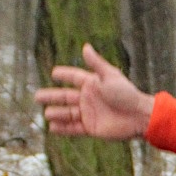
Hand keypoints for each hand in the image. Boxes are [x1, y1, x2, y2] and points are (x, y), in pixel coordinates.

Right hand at [35, 44, 154, 141]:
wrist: (139, 117)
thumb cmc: (127, 94)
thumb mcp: (110, 76)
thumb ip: (96, 64)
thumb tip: (85, 46)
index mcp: (92, 84)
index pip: (74, 77)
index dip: (64, 75)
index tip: (54, 73)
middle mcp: (89, 98)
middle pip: (65, 97)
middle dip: (51, 97)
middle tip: (36, 96)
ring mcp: (89, 113)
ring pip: (68, 113)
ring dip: (56, 113)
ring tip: (46, 113)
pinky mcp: (92, 127)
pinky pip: (74, 128)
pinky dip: (63, 128)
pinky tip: (52, 127)